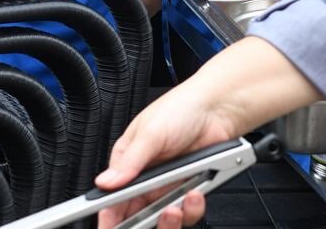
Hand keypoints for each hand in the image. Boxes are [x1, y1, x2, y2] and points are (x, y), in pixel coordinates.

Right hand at [95, 76, 241, 228]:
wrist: (219, 108)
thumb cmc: (181, 108)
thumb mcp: (151, 133)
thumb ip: (129, 162)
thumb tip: (106, 182)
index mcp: (128, 161)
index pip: (112, 196)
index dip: (109, 215)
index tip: (111, 226)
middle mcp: (147, 177)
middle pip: (137, 214)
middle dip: (141, 222)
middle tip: (151, 218)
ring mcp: (169, 185)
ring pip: (163, 218)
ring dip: (170, 220)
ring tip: (174, 208)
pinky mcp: (190, 189)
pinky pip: (188, 212)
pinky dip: (192, 209)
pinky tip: (194, 194)